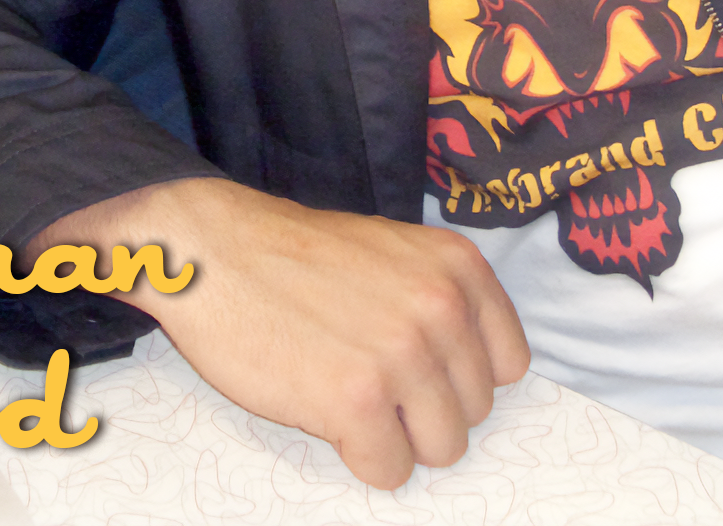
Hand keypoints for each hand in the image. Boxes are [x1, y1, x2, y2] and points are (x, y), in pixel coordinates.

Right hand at [41, 178, 529, 488]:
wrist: (212, 252)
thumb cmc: (295, 257)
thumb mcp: (392, 251)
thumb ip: (440, 299)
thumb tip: (476, 372)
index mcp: (457, 267)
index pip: (509, 364)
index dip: (459, 377)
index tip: (420, 370)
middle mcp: (441, 308)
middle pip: (474, 411)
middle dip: (424, 407)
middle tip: (368, 377)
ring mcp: (402, 355)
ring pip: (442, 448)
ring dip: (397, 437)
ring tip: (349, 397)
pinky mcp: (358, 401)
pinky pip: (390, 470)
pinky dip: (360, 457)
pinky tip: (325, 413)